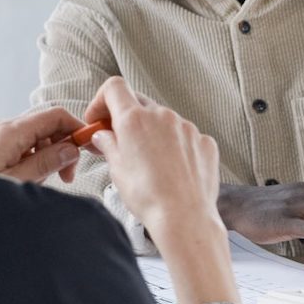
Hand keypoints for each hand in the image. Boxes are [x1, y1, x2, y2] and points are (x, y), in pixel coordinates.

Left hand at [0, 105, 84, 182]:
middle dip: (61, 148)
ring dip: (44, 156)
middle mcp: (0, 127)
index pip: (54, 116)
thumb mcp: (16, 182)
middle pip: (45, 126)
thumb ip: (46, 163)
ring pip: (32, 136)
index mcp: (10, 132)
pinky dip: (28, 158)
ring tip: (37, 182)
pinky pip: (16, 144)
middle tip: (65, 177)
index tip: (87, 149)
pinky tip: (22, 179)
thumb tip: (71, 148)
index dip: (76, 129)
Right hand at [80, 78, 222, 246]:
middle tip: (119, 141)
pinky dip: (176, 146)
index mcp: (135, 119)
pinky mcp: (204, 141)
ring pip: (164, 121)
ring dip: (153, 133)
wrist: (184, 216)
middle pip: (139, 103)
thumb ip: (108, 144)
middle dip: (127, 119)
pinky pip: (186, 136)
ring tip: (149, 162)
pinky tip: (172, 169)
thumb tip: (103, 135)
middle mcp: (163, 116)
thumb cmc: (148, 196)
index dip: (102, 100)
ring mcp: (187, 127)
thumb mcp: (116, 169)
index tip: (99, 119)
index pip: (114, 87)